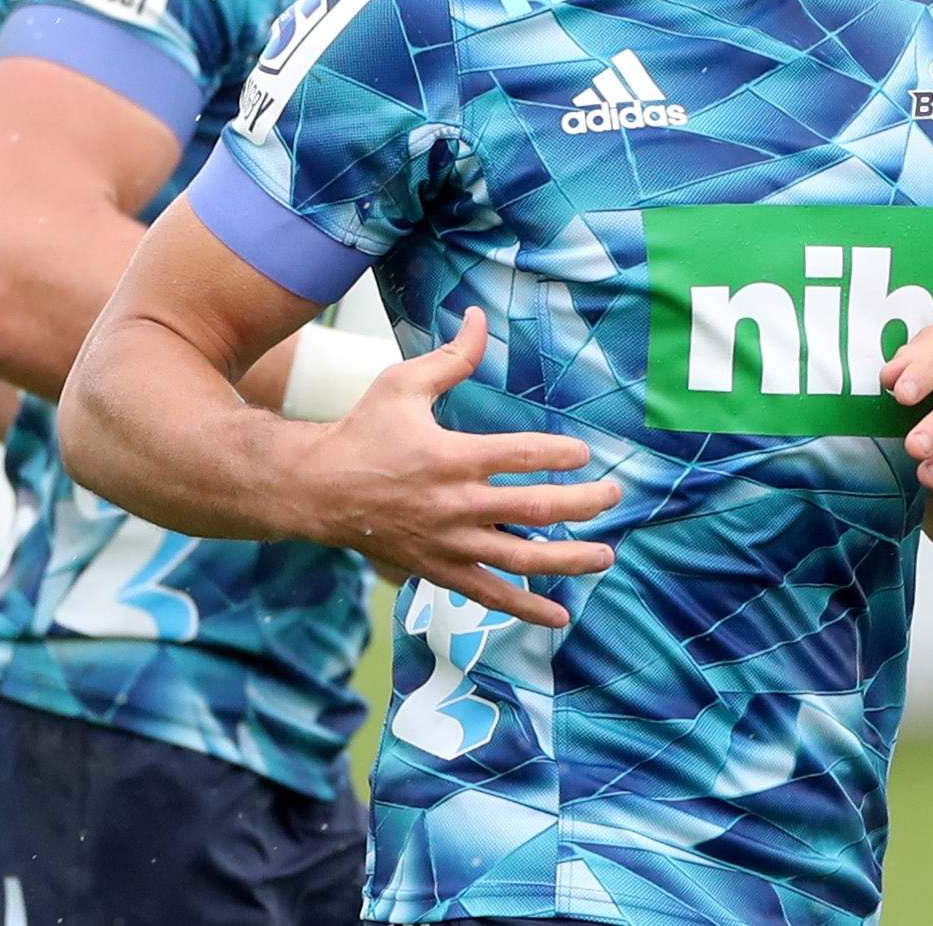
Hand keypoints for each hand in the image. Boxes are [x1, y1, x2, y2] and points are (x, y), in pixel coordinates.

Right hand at [300, 307, 619, 627]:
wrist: (319, 489)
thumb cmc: (364, 431)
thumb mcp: (402, 384)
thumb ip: (451, 357)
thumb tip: (480, 317)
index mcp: (450, 456)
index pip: (520, 456)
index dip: (559, 455)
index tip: (585, 454)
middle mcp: (454, 504)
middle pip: (533, 509)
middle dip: (581, 505)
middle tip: (613, 496)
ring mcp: (449, 543)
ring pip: (520, 559)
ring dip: (569, 559)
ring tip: (606, 556)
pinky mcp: (440, 570)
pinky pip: (490, 595)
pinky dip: (526, 609)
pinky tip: (559, 616)